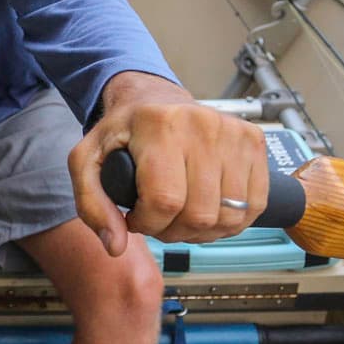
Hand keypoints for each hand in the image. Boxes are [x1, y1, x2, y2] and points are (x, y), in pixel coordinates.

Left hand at [68, 71, 267, 256]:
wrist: (155, 97)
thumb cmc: (124, 131)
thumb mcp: (88, 160)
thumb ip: (91, 204)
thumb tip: (115, 246)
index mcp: (158, 124)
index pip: (164, 200)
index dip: (148, 224)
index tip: (136, 218)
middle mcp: (201, 124)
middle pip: (199, 214)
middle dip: (173, 231)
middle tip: (158, 218)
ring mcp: (233, 132)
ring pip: (229, 215)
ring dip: (202, 230)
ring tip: (180, 214)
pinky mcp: (255, 141)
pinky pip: (254, 205)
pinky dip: (230, 221)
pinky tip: (207, 209)